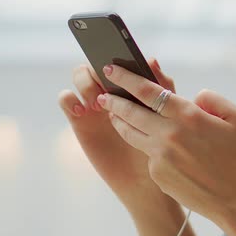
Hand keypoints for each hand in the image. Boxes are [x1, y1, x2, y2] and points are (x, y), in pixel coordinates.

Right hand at [58, 58, 175, 202]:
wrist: (147, 181)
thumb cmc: (163, 147)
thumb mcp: (169, 117)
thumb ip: (163, 89)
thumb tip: (152, 60)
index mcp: (133, 83)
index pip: (120, 56)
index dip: (116, 53)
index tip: (119, 65)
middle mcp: (111, 88)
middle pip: (96, 60)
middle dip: (100, 68)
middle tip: (108, 84)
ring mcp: (93, 102)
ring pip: (79, 74)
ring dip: (86, 82)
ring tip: (98, 103)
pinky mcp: (79, 119)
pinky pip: (65, 98)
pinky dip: (69, 98)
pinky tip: (82, 111)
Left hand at [96, 64, 235, 223]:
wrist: (232, 197)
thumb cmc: (235, 154)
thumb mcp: (235, 118)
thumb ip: (211, 99)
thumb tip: (191, 96)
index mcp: (188, 116)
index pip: (147, 90)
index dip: (126, 77)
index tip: (111, 68)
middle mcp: (169, 134)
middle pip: (130, 111)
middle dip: (113, 99)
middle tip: (102, 93)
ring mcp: (160, 155)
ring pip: (130, 132)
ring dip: (119, 120)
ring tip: (114, 113)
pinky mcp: (156, 172)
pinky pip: (147, 153)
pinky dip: (147, 145)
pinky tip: (150, 143)